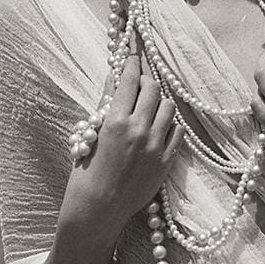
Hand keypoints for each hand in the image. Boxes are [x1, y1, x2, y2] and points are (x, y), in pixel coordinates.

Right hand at [61, 55, 182, 232]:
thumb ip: (106, 105)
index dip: (132, 63)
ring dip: (160, 103)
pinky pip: (177, 132)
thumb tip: (116, 78)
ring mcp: (155, 146)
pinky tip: (158, 128)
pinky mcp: (166, 162)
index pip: (130, 79)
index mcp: (116, 121)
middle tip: (139, 85)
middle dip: (146, 82)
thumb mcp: (92, 133)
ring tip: (150, 108)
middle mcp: (139, 130)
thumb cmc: (87, 171)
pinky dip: (169, 125)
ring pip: (169, 108)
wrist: (98, 207)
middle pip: (153, 89)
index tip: (133, 56)